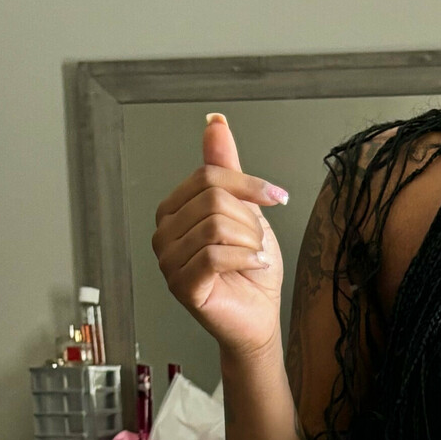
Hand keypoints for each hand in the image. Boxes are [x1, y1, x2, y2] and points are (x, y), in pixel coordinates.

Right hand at [152, 113, 288, 357]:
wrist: (259, 316)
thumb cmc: (249, 269)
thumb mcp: (245, 210)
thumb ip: (227, 169)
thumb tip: (215, 123)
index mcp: (173, 210)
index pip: (207, 176)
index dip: (248, 184)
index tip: (276, 195)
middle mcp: (164, 232)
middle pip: (212, 199)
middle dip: (249, 220)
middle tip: (256, 241)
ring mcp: (168, 261)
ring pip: (216, 226)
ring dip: (249, 241)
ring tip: (253, 256)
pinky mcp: (181, 286)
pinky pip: (215, 255)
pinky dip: (245, 258)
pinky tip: (253, 266)